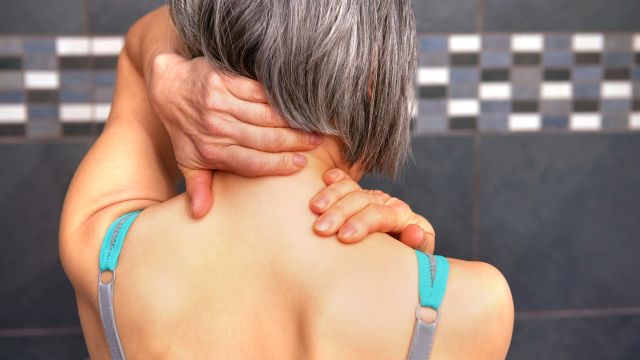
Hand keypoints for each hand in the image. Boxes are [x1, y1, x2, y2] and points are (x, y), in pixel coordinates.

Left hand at [148, 53, 320, 217]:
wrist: (168, 87)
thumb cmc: (184, 129)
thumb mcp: (188, 160)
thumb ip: (198, 186)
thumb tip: (199, 215)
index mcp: (211, 152)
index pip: (252, 162)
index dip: (279, 164)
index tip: (300, 164)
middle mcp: (216, 128)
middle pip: (264, 139)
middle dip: (293, 143)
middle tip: (315, 144)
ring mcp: (219, 103)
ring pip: (265, 116)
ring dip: (291, 122)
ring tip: (311, 126)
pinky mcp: (223, 80)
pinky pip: (257, 92)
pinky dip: (277, 99)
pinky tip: (295, 104)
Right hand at [309, 169, 435, 252]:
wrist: (391, 263)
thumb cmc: (399, 265)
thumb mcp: (413, 259)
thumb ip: (417, 246)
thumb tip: (415, 232)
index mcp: (402, 216)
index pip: (381, 214)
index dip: (362, 223)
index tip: (344, 237)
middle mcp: (385, 202)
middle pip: (362, 199)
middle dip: (340, 212)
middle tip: (321, 229)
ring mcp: (368, 197)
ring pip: (349, 188)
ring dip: (330, 196)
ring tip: (314, 209)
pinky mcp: (353, 196)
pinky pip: (344, 181)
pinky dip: (333, 180)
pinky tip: (323, 179)